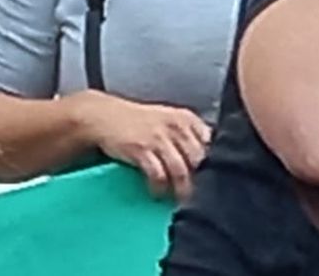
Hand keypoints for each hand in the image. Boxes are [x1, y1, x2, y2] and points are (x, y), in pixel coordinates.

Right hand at [70, 91, 210, 199]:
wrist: (104, 116)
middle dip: (200, 180)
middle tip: (199, 196)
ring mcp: (159, 138)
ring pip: (181, 170)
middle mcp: (176, 127)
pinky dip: (159, 188)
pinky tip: (157, 194)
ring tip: (180, 201)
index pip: (210, 143)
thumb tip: (209, 158)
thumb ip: (189, 134)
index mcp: (187, 119)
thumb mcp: (170, 120)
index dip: (214, 163)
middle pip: (199, 159)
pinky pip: (157, 174)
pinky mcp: (141, 149)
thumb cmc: (140, 122)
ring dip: (181, 190)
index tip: (213, 179)